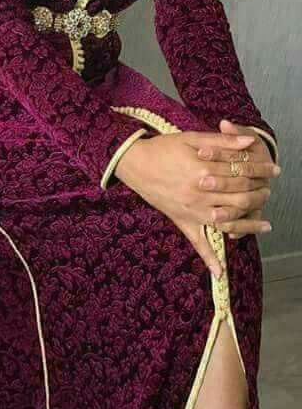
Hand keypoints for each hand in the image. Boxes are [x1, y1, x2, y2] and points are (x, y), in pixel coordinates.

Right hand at [115, 127, 280, 277]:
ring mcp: (191, 211)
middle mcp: (200, 194)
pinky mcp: (182, 221)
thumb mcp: (192, 137)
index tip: (274, 171)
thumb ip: (223, 141)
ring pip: (227, 223)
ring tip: (264, 225)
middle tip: (269, 192)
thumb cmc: (163, 148)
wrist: (134, 163)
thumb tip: (249, 141)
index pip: (242, 173)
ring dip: (248, 226)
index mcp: (204, 170)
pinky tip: (220, 272)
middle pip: (239, 199)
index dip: (262, 171)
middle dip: (259, 195)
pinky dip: (209, 259)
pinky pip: (197, 243)